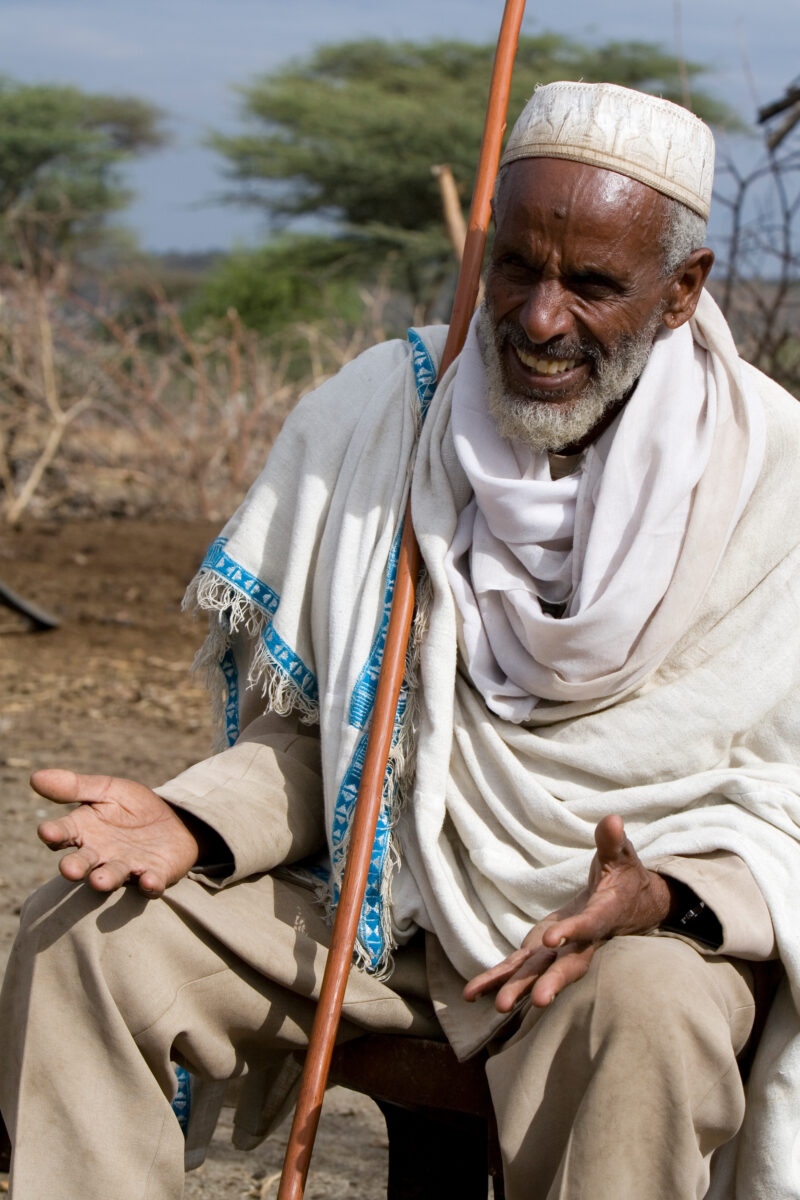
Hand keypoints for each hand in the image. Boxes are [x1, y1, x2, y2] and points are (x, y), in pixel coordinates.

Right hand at [33, 768, 200, 895]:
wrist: (174, 821)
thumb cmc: (132, 807)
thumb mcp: (106, 790)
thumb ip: (74, 787)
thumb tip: (34, 777)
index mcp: (84, 832)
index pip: (62, 834)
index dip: (53, 833)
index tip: (46, 831)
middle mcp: (100, 855)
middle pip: (82, 863)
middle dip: (75, 867)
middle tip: (69, 869)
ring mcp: (127, 867)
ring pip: (112, 876)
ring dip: (106, 879)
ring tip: (99, 881)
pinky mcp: (154, 875)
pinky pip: (151, 883)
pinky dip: (150, 884)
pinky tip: (149, 881)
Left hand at [463, 814, 672, 1011]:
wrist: (628, 905)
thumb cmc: (623, 876)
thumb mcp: (620, 856)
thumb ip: (612, 841)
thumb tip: (611, 819)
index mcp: (603, 916)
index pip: (588, 926)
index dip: (572, 932)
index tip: (553, 938)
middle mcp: (582, 942)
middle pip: (567, 966)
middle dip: (552, 982)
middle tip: (537, 1001)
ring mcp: (560, 951)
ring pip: (539, 973)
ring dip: (518, 988)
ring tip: (499, 1007)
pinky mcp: (541, 951)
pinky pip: (518, 968)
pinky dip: (496, 980)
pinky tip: (472, 995)